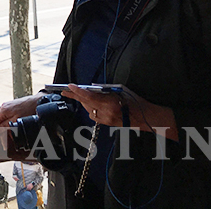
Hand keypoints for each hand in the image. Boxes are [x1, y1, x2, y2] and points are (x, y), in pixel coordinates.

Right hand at [0, 94, 42, 151]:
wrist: (37, 101)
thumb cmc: (28, 110)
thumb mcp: (16, 120)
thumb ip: (5, 125)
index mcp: (3, 110)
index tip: (4, 142)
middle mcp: (4, 107)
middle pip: (0, 123)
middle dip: (5, 132)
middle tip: (10, 141)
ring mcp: (8, 106)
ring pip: (5, 120)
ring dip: (9, 128)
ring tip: (16, 135)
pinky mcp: (13, 106)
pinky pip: (9, 117)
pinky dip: (12, 123)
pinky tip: (17, 127)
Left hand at [61, 84, 176, 138]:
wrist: (144, 117)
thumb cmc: (134, 101)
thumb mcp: (120, 90)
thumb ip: (105, 89)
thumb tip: (92, 87)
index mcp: (110, 103)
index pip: (89, 97)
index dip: (78, 92)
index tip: (70, 86)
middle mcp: (106, 113)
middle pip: (86, 103)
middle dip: (75, 96)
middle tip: (65, 90)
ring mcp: (106, 120)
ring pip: (88, 110)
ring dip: (83, 102)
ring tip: (78, 95)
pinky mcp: (107, 124)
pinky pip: (93, 115)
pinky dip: (90, 109)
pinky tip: (90, 104)